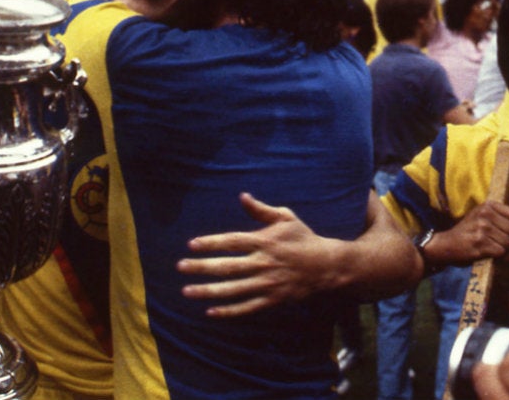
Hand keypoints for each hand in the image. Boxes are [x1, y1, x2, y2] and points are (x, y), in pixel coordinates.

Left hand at [177, 193, 336, 316]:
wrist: (328, 266)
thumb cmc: (303, 238)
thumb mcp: (285, 218)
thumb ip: (261, 210)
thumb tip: (242, 196)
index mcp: (264, 241)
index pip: (232, 241)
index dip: (211, 243)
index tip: (191, 244)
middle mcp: (264, 263)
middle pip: (228, 266)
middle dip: (202, 267)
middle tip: (180, 267)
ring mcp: (268, 283)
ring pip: (234, 289)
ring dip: (209, 291)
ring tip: (187, 291)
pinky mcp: (273, 299)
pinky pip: (248, 307)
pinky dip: (229, 311)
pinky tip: (210, 312)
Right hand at [428, 201, 508, 263]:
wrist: (445, 245)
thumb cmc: (466, 232)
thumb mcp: (479, 215)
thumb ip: (497, 213)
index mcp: (487, 206)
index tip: (506, 231)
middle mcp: (484, 214)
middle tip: (497, 242)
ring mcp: (482, 228)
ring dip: (503, 250)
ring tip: (491, 248)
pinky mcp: (480, 243)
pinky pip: (501, 252)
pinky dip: (496, 256)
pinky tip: (487, 253)